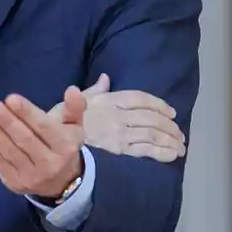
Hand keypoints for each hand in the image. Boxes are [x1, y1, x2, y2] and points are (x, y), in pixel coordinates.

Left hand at [0, 87, 85, 198]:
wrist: (63, 183)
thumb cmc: (63, 145)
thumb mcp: (74, 126)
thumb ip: (74, 107)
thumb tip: (72, 90)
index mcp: (66, 146)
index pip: (44, 127)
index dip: (27, 113)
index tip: (10, 98)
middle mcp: (51, 163)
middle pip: (24, 139)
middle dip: (6, 120)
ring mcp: (32, 176)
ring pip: (10, 151)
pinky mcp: (16, 184)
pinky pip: (0, 163)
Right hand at [60, 73, 185, 161]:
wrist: (51, 143)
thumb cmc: (59, 122)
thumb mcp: (75, 100)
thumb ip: (94, 90)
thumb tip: (106, 77)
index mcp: (108, 101)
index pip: (140, 99)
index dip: (158, 104)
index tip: (171, 112)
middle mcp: (117, 115)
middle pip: (151, 117)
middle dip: (169, 125)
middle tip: (179, 133)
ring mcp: (119, 133)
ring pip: (152, 133)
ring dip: (170, 139)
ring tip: (180, 145)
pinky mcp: (119, 151)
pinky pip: (145, 150)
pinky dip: (162, 152)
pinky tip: (172, 155)